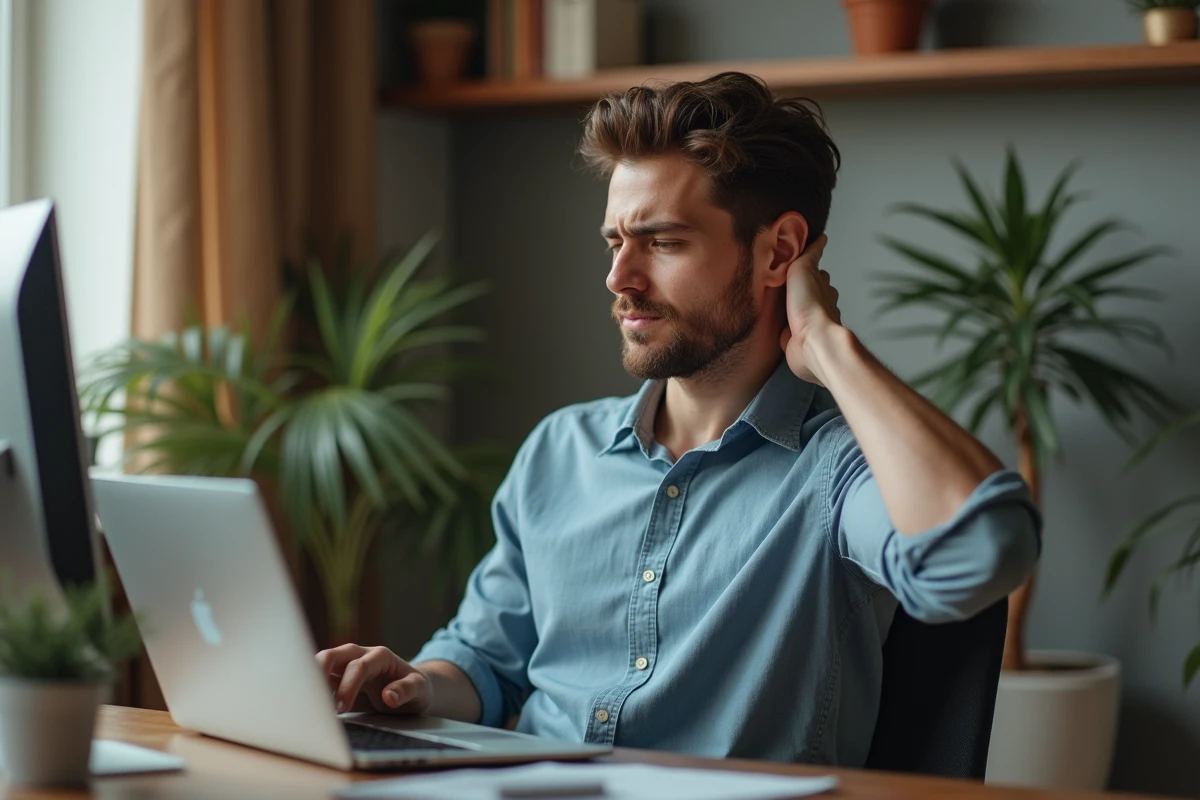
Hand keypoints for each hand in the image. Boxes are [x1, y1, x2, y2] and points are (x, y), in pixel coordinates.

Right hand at [315, 644, 432, 715]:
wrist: (413, 688)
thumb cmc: (416, 688)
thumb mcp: (420, 690)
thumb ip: (407, 690)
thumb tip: (389, 696)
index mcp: (380, 656)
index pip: (358, 666)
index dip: (348, 686)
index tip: (341, 708)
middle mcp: (361, 655)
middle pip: (333, 655)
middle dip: (319, 674)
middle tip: (313, 702)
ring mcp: (348, 664)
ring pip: (322, 663)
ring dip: (311, 680)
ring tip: (306, 704)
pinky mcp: (340, 675)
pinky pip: (320, 677)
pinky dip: (312, 687)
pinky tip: (308, 704)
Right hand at [779, 235, 841, 385]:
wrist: (811, 342)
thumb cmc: (809, 306)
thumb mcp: (804, 270)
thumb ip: (809, 256)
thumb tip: (821, 238)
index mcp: (822, 287)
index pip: (814, 273)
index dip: (804, 266)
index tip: (793, 261)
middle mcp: (817, 305)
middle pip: (805, 292)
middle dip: (794, 287)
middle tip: (777, 280)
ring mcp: (807, 324)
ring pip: (796, 310)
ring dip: (786, 307)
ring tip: (770, 300)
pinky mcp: (795, 340)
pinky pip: (786, 329)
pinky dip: (781, 325)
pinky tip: (771, 323)